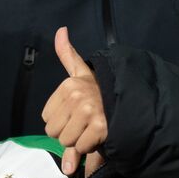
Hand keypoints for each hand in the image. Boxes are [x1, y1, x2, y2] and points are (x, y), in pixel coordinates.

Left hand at [41, 27, 106, 177]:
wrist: (131, 100)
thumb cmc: (102, 89)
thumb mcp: (82, 71)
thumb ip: (67, 53)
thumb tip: (60, 30)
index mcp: (68, 85)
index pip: (47, 118)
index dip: (61, 120)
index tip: (75, 114)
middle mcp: (77, 96)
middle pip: (54, 132)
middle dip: (69, 132)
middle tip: (84, 123)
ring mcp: (88, 111)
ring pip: (67, 141)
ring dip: (79, 141)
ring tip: (92, 128)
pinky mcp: (100, 127)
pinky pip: (82, 147)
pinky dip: (91, 148)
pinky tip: (100, 136)